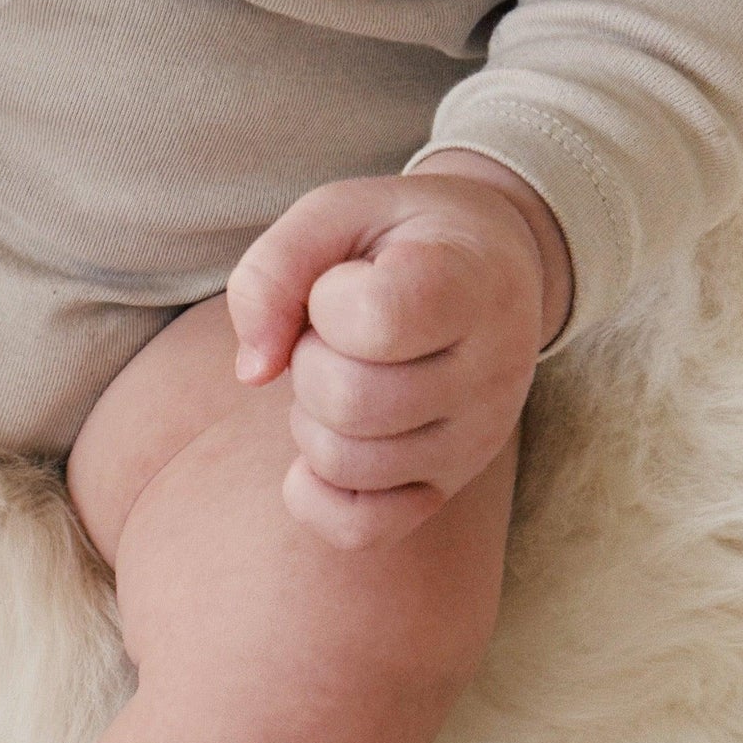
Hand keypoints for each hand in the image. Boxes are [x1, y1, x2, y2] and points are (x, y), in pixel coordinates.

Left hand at [224, 153, 572, 549]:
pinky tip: (325, 442)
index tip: (348, 281)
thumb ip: (275, 268)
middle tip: (334, 335)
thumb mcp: (338, 213)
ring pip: (345, 464)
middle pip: (348, 402)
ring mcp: (474, 441)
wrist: (490, 269)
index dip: (329, 301)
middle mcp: (489, 371)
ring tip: (343, 375)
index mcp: (471, 283)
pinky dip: (313, 494)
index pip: (377, 320)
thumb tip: (252, 372)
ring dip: (310, 418)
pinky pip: (359, 529)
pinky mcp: (446, 488)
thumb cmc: (399, 240)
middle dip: (308, 363)